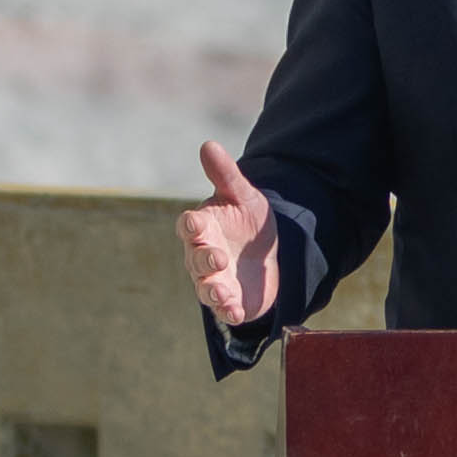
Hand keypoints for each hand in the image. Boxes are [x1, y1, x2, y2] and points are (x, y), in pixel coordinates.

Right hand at [181, 141, 279, 326]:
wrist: (268, 251)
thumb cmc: (247, 221)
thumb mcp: (242, 196)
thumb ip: (225, 175)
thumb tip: (208, 144)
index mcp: (202, 228)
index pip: (188, 226)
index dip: (190, 225)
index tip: (194, 222)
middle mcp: (201, 255)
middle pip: (195, 259)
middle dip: (205, 259)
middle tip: (218, 256)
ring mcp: (214, 280)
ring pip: (205, 288)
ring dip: (213, 290)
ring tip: (223, 292)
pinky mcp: (229, 300)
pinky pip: (224, 309)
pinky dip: (228, 312)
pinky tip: (236, 312)